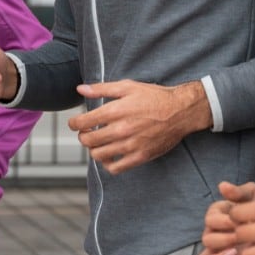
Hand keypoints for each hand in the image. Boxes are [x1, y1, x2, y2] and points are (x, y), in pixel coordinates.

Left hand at [68, 79, 212, 174]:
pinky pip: (115, 168)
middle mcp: (120, 130)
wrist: (180, 111)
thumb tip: (80, 89)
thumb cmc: (155, 97)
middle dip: (83, 136)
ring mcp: (130, 145)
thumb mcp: (128, 87)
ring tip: (98, 142)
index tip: (75, 123)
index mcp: (115, 111)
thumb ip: (102, 89)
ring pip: (98, 155)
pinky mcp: (140, 156)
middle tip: (87, 132)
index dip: (74, 124)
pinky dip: (108, 164)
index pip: (82, 123)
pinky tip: (110, 155)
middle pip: (88, 140)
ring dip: (94, 149)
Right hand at [198, 181, 254, 254]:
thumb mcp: (254, 196)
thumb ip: (239, 191)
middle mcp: (214, 232)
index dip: (223, 222)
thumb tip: (222, 186)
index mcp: (218, 214)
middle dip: (223, 239)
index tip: (237, 222)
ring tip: (233, 253)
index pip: (210, 218)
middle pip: (207, 239)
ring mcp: (217, 250)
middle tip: (239, 238)